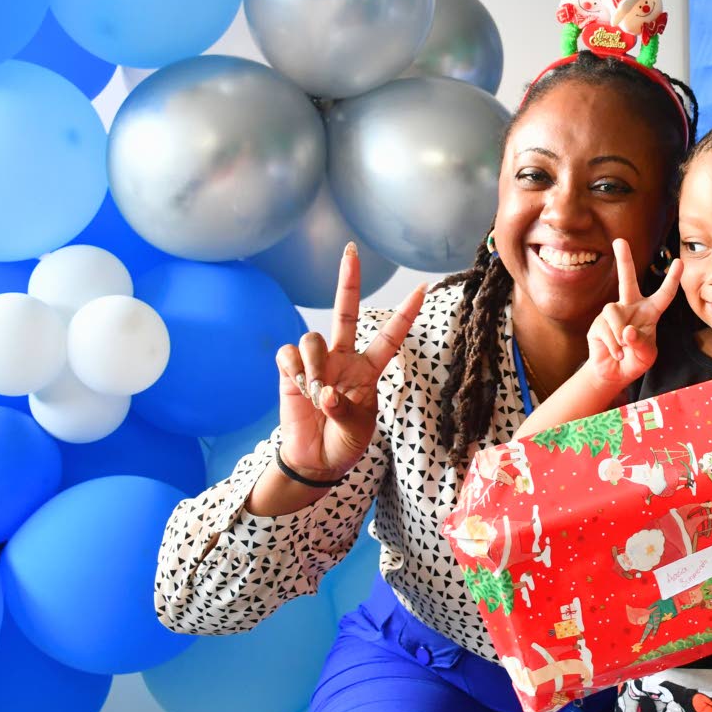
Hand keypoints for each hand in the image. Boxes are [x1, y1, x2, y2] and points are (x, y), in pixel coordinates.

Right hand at [274, 243, 424, 482]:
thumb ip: (344, 410)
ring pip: (313, 338)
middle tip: (352, 250)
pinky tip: (299, 388)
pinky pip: (288, 354)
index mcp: (368, 370)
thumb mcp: (356, 430)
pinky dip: (293, 372)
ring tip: (316, 394)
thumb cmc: (344, 444)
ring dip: (313, 366)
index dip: (405, 313)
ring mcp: (316, 362)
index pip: (390, 336)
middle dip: (347, 280)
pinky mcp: (290, 370)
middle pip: (345, 311)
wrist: (315, 460)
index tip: (423, 289)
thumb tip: (325, 392)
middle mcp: (343, 358)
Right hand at [586, 238, 682, 388]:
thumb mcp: (647, 355)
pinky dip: (613, 344)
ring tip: (623, 349)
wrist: (614, 373)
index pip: (664, 295)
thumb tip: (627, 331)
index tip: (680, 262)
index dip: (672, 279)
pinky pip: (605, 328)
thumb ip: (642, 344)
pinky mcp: (597, 325)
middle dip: (623, 260)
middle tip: (620, 241)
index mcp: (649, 313)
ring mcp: (612, 315)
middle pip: (627, 280)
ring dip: (619, 333)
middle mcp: (630, 308)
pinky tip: (616, 353)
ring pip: (613, 311)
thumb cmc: (636, 360)